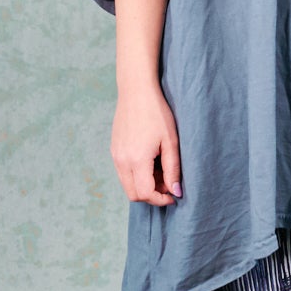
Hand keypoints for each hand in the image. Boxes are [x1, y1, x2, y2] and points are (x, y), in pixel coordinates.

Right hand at [111, 82, 181, 204]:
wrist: (136, 91)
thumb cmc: (157, 113)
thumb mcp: (171, 142)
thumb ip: (173, 170)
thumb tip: (176, 192)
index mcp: (136, 159)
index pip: (145, 193)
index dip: (161, 199)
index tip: (174, 196)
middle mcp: (122, 160)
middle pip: (133, 194)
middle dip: (152, 196)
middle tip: (168, 184)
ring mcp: (115, 155)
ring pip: (127, 185)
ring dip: (144, 186)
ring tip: (161, 171)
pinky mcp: (114, 150)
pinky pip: (124, 173)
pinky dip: (137, 176)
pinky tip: (151, 162)